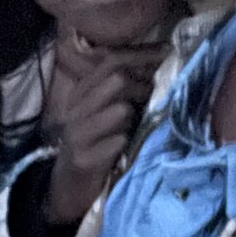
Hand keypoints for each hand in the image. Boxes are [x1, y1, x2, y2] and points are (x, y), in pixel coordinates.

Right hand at [43, 43, 164, 228]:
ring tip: (132, 128)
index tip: (167, 49)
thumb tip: (157, 63)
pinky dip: (127, 143)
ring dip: (134, 118)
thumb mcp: (103, 111)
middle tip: (150, 98)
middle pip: (117, 80)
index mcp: (81, 92)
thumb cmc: (95, 144)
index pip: (112, 60)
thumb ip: (123, 89)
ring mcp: (78, 133)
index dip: (142, 53)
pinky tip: (124, 149)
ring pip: (121, 109)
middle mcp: (76, 108)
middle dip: (141, 86)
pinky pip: (119, 141)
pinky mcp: (84, 158)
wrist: (68, 187)